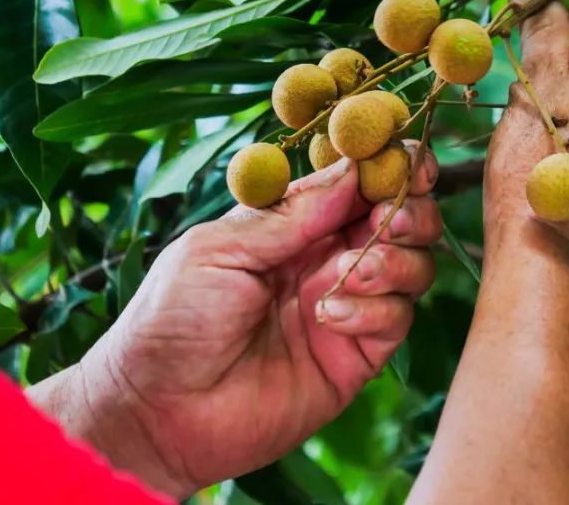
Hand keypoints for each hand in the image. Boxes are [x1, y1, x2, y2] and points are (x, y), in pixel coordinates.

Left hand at [30, 149, 439, 497]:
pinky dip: (374, 310)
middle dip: (410, 209)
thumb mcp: (220, 249)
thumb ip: (290, 215)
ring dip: (394, 260)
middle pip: (403, 218)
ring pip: (413, 265)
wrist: (156, 412)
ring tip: (348, 274)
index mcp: (295, 223)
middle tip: (390, 216)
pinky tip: (329, 318)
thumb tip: (352, 168)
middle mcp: (328, 258)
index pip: (358, 182)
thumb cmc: (170, 319)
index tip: (404, 156)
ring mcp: (347, 306)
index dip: (388, 164)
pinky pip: (395, 319)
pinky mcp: (356, 356)